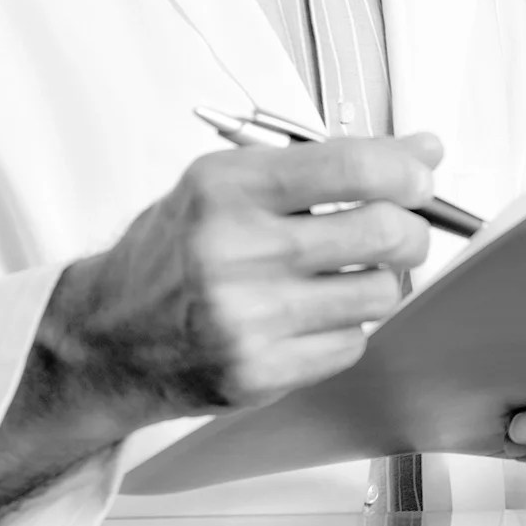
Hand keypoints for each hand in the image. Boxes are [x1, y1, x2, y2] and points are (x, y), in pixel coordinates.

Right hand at [42, 133, 447, 424]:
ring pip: (379, 293)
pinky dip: (346, 327)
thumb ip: (322, 165)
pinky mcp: (259, 372)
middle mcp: (235, 252)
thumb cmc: (174, 252)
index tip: (421, 177)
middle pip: (382, 232)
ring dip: (380, 281)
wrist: (104, 338)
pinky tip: (310, 316)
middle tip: (402, 229)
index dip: (406, 170)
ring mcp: (247, 318)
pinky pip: (353, 343)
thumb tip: (420, 153)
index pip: (351, 167)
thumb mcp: (226, 183)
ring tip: (345, 275)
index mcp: (226, 189)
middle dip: (411, 229)